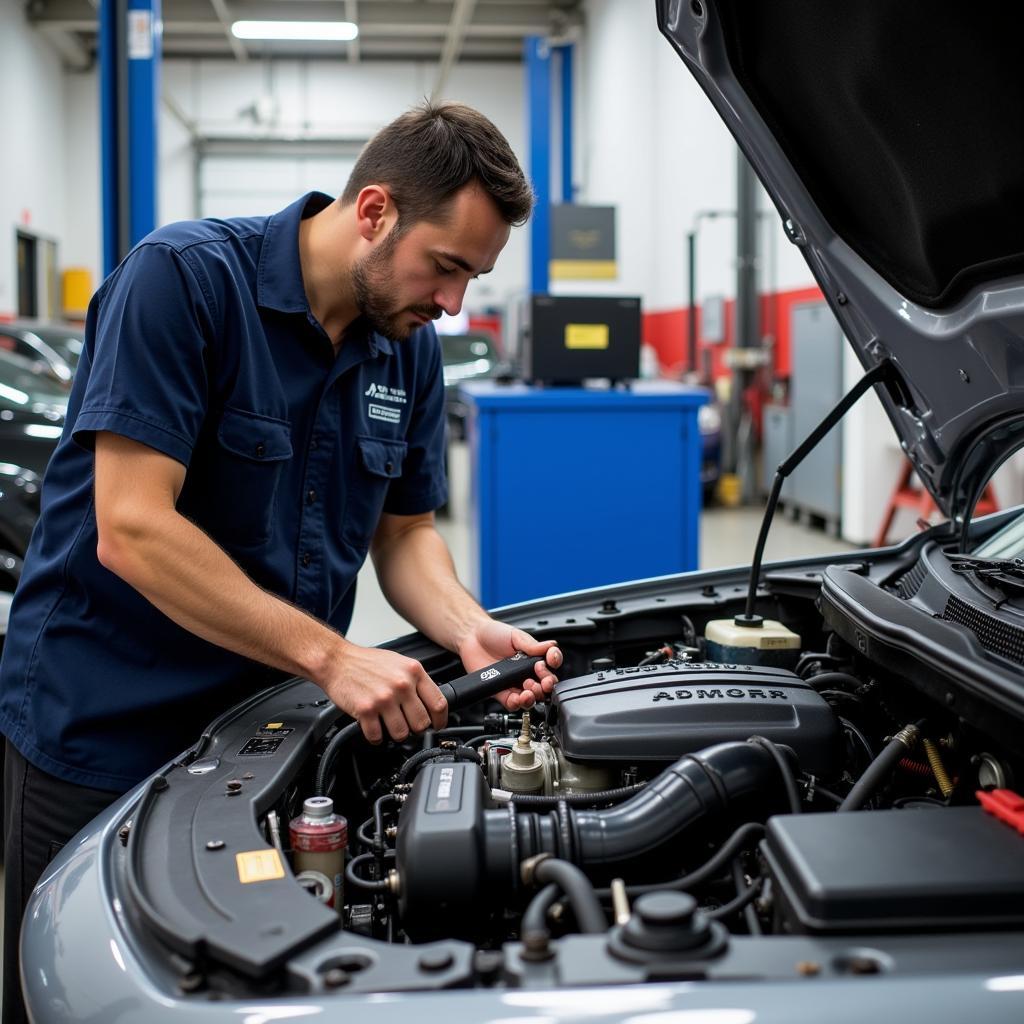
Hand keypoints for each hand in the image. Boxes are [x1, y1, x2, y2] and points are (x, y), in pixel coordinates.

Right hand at [322, 642, 447, 742]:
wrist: (337, 660)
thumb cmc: (367, 662)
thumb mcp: (400, 663)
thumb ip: (416, 681)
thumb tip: (431, 704)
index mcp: (413, 672)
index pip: (439, 703)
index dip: (440, 720)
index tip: (437, 726)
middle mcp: (401, 684)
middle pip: (422, 723)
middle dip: (415, 729)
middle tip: (407, 725)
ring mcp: (384, 698)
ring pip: (402, 734)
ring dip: (396, 734)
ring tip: (388, 725)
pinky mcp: (366, 710)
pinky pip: (377, 736)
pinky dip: (376, 737)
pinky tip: (373, 727)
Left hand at [457, 619, 560, 710]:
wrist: (472, 638)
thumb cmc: (494, 634)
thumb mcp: (516, 636)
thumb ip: (533, 645)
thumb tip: (551, 646)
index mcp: (534, 658)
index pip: (551, 665)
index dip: (553, 665)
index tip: (548, 662)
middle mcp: (527, 673)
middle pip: (544, 686)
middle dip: (546, 686)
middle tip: (542, 681)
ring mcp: (515, 684)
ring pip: (531, 698)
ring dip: (533, 697)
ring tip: (528, 690)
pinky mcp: (501, 693)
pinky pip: (513, 704)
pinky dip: (517, 704)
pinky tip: (517, 698)